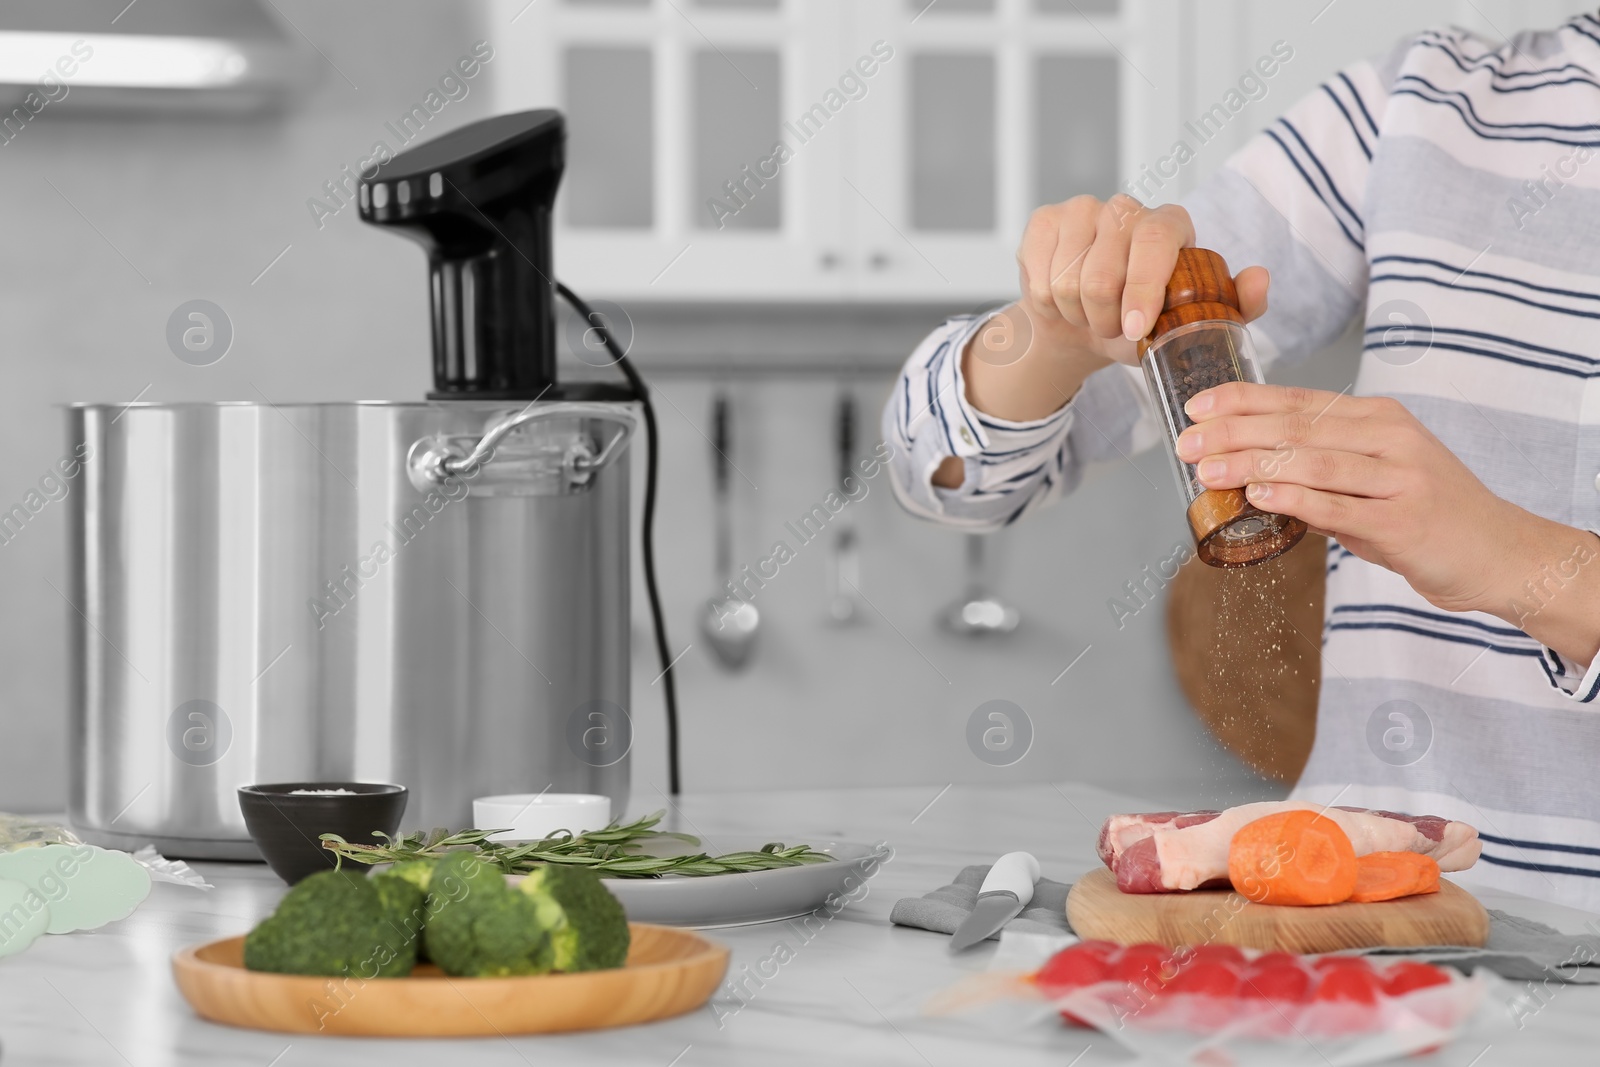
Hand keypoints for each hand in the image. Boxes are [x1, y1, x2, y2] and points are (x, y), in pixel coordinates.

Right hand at [938, 195, 1267, 487]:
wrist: (1085, 328)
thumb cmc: (1143, 324)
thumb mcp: (1192, 325)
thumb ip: (1236, 306)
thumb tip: (1258, 279)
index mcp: (1169, 224)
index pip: (1156, 242)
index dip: (1142, 290)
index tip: (1135, 330)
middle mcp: (1126, 208)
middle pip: (1103, 274)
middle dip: (1103, 318)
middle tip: (1112, 328)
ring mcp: (1081, 209)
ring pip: (1066, 281)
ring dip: (1076, 314)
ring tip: (1089, 315)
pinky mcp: (1044, 221)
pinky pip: (1038, 277)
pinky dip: (1047, 304)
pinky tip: (1061, 300)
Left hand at [1177, 384, 1596, 641]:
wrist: (1499, 552)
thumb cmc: (1428, 514)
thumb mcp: (1373, 479)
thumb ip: (1317, 474)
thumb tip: (1249, 475)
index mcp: (1378, 418)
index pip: (1299, 401)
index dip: (1243, 401)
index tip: (1197, 407)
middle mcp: (1390, 437)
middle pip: (1297, 428)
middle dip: (1233, 433)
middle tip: (1185, 443)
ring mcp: (1400, 477)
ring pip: (1311, 462)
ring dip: (1251, 464)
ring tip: (1206, 470)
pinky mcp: (1402, 520)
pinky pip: (1337, 505)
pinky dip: (1294, 498)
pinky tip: (1257, 495)